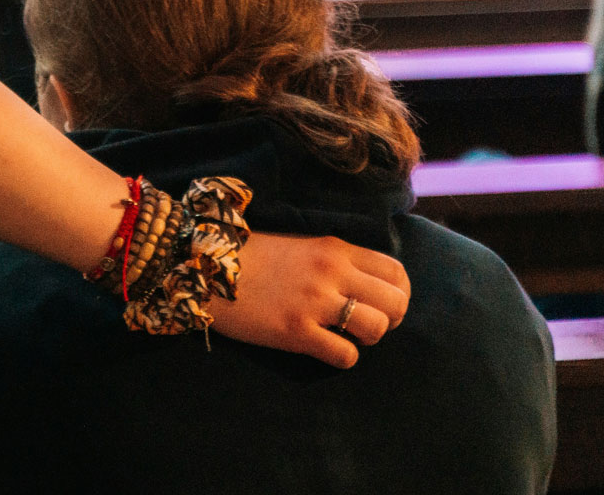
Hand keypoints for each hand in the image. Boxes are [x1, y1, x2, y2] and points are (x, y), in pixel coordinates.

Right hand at [207, 231, 410, 368]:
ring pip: (377, 328)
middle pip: (396, 301)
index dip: (398, 293)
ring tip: (347, 336)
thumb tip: (364, 286)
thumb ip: (334, 261)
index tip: (382, 303)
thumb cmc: (252, 257)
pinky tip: (325, 348)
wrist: (205, 266)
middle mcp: (331, 272)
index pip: (395, 271)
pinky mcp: (296, 331)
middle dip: (391, 319)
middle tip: (368, 324)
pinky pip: (345, 356)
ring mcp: (314, 302)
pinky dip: (342, 358)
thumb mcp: (300, 245)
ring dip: (368, 338)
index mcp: (334, 249)